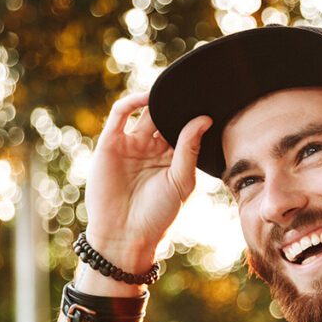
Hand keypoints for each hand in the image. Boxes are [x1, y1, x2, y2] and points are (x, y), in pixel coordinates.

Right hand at [83, 91, 211, 269]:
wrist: (125, 234)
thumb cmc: (157, 215)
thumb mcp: (181, 181)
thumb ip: (189, 149)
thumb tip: (204, 119)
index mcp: (170, 159)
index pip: (183, 129)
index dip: (193, 116)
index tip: (210, 101)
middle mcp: (150, 149)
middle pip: (165, 117)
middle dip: (177, 103)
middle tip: (193, 86)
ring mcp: (130, 145)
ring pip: (145, 112)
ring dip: (157, 99)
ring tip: (172, 87)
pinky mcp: (110, 143)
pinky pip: (120, 114)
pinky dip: (133, 101)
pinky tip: (149, 97)